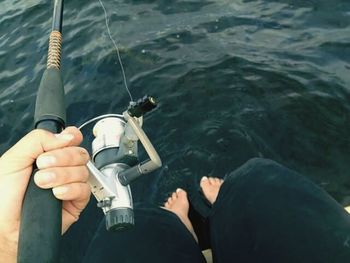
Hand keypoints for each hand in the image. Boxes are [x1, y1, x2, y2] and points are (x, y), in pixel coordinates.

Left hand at [0, 127, 90, 260]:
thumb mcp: (13, 159)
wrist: (5, 226)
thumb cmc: (4, 197)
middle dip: (62, 158)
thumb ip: (38, 140)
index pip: (71, 138)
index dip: (72, 137)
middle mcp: (62, 167)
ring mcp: (71, 184)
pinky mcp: (77, 201)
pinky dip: (70, 190)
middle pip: (80, 153)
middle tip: (42, 166)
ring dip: (62, 176)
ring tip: (43, 184)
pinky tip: (56, 194)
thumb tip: (66, 135)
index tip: (64, 142)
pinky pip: (84, 189)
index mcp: (48, 154)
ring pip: (82, 170)